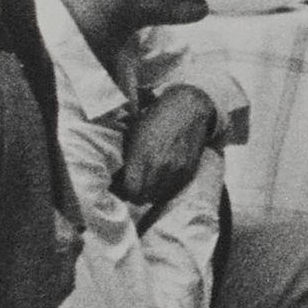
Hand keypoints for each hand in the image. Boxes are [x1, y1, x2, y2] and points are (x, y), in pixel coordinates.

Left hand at [115, 85, 224, 207]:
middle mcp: (158, 166)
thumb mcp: (134, 134)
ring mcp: (175, 171)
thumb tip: (118, 177)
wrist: (187, 110)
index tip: (122, 187)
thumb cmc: (156, 119)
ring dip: (150, 193)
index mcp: (141, 156)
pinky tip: (161, 179)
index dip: (123, 191)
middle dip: (135, 194)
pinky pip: (172, 191)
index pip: (129, 190)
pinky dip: (165, 189)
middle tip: (134, 187)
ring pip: (157, 196)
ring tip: (147, 184)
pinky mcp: (188, 171)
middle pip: (142, 197)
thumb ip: (128, 158)